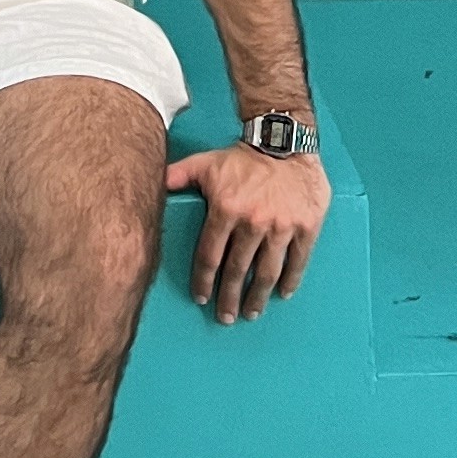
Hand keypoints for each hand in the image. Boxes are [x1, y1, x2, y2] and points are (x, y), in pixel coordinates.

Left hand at [163, 137, 329, 321]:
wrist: (285, 140)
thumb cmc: (242, 156)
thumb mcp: (206, 163)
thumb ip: (178, 176)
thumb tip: (149, 184)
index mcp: (225, 210)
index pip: (210, 256)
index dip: (204, 281)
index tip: (201, 297)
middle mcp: (252, 222)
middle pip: (238, 271)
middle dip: (229, 298)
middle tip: (225, 317)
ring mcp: (281, 226)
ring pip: (267, 272)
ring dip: (257, 297)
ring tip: (250, 313)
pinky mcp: (306, 226)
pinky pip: (298, 261)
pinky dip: (290, 281)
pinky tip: (282, 294)